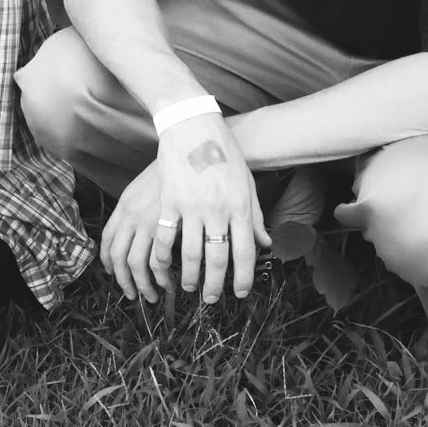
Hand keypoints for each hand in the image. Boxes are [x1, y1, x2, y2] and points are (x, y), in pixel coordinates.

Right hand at [100, 115, 267, 304]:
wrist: (194, 127)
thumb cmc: (225, 154)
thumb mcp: (247, 184)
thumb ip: (254, 216)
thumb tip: (265, 244)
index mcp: (240, 206)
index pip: (244, 252)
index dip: (242, 278)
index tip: (239, 294)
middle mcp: (217, 210)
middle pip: (217, 258)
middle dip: (215, 285)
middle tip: (212, 299)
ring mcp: (191, 206)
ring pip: (190, 253)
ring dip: (189, 275)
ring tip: (188, 287)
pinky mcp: (169, 201)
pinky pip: (165, 236)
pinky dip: (163, 255)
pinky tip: (162, 265)